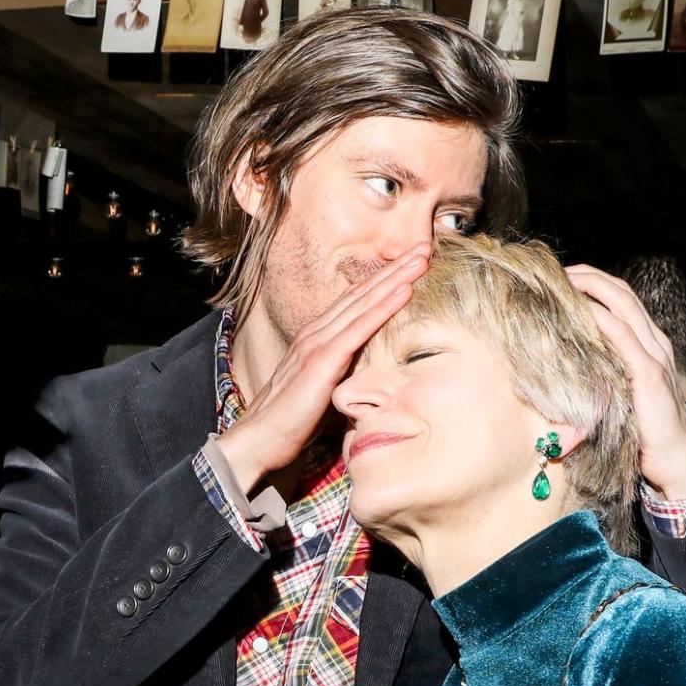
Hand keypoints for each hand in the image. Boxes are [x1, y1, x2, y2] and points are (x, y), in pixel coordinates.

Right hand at [217, 246, 429, 490]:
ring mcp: (318, 343)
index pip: (356, 302)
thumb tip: (367, 370)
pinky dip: (383, 307)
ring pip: (363, 302)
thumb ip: (344, 372)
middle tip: (424, 246)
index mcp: (318, 338)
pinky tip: (404, 290)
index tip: (411, 264)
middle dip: (395, 268)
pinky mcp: (322, 361)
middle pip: (362, 293)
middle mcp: (316, 332)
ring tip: (421, 258)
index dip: (384, 280)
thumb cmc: (293, 422)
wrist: (261, 439)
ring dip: (395, 278)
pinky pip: (359, 329)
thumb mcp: (325, 389)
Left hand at [564, 265, 685, 499]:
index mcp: (648, 345)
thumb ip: (604, 371)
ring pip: (624, 307)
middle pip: (622, 294)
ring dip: (593, 289)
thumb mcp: (620, 392)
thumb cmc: (644, 431)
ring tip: (566, 281)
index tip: (564, 279)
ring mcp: (654, 357)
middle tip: (558, 271)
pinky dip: (604, 321)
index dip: (594, 283)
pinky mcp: (649, 376)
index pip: (621, 300)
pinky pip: (625, 339)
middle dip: (589, 277)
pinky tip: (584, 312)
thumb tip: (568, 361)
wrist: (676, 461)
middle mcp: (654, 344)